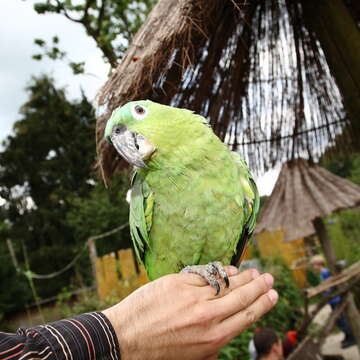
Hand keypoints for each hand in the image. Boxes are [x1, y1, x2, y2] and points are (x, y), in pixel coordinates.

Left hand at [102, 267, 277, 359]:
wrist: (125, 339)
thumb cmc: (159, 351)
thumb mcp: (193, 355)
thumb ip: (213, 343)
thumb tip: (226, 327)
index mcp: (214, 337)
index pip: (247, 315)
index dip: (263, 303)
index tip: (273, 294)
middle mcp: (208, 316)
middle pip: (242, 296)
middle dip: (258, 285)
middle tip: (268, 277)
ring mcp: (193, 297)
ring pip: (225, 282)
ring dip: (242, 276)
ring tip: (252, 271)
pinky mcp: (179, 283)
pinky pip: (204, 274)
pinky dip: (218, 271)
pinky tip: (226, 269)